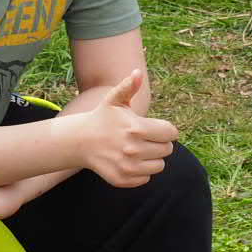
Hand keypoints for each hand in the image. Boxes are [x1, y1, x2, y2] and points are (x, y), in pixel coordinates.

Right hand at [74, 69, 175, 187]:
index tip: (155, 128)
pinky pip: (146, 178)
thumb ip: (128, 87)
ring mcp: (127, 166)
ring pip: (159, 165)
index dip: (166, 129)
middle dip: (159, 143)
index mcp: (136, 128)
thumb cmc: (103, 117)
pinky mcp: (122, 179)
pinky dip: (141, 171)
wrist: (80, 141)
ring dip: (152, 158)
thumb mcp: (114, 100)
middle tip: (144, 138)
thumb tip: (137, 73)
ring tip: (138, 149)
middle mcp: (133, 149)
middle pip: (167, 150)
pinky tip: (129, 160)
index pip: (171, 133)